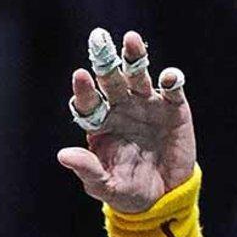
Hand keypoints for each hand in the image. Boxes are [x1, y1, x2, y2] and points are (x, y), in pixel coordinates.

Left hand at [58, 29, 195, 212]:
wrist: (163, 196)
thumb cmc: (127, 189)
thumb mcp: (105, 185)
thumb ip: (87, 170)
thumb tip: (63, 155)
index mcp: (100, 123)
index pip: (88, 102)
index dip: (84, 89)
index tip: (80, 75)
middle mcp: (121, 108)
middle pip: (110, 80)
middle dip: (105, 62)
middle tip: (99, 41)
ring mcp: (147, 104)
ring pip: (138, 75)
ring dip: (135, 57)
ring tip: (131, 40)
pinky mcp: (173, 107)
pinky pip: (171, 89)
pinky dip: (171, 80)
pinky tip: (168, 77)